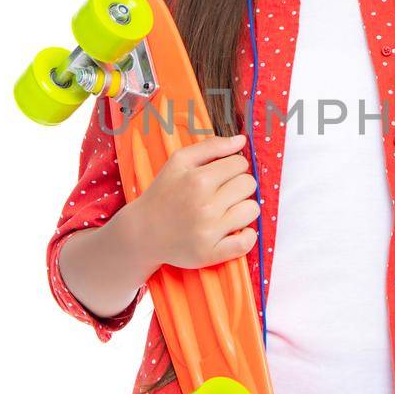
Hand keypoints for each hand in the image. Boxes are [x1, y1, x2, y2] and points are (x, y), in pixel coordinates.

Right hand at [127, 132, 260, 269]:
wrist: (142, 232)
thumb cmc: (163, 194)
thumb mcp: (179, 162)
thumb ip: (211, 146)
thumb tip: (242, 140)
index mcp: (198, 180)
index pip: (240, 164)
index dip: (233, 167)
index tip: (222, 175)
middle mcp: (205, 206)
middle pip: (248, 184)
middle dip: (239, 185)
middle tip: (222, 193)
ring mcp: (209, 232)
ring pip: (252, 210)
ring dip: (243, 208)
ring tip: (226, 210)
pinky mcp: (210, 253)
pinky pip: (246, 242)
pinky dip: (246, 235)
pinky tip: (233, 229)